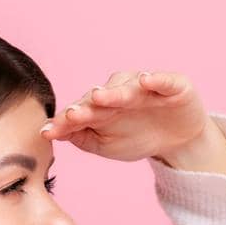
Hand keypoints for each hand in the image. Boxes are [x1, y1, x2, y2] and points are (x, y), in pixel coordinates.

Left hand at [41, 70, 212, 163]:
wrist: (177, 139)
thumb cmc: (137, 137)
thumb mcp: (106, 145)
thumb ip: (82, 138)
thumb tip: (52, 132)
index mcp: (101, 106)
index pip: (80, 112)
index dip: (64, 122)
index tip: (48, 132)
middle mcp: (120, 92)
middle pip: (100, 99)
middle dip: (86, 107)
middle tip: (71, 115)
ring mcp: (145, 87)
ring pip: (127, 89)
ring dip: (114, 93)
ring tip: (100, 97)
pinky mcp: (172, 85)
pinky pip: (163, 80)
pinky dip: (155, 79)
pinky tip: (145, 80)